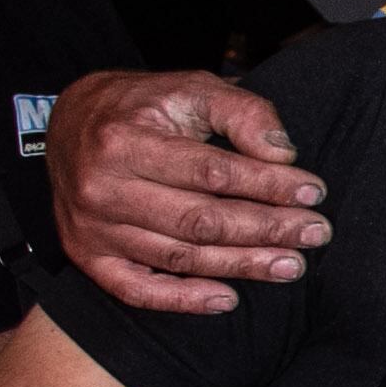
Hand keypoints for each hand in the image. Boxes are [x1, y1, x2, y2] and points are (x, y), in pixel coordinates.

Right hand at [47, 69, 329, 313]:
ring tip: (292, 264)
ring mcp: (91, 227)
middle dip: (267, 228)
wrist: (69, 123)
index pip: (211, 172)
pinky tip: (228, 299)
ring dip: (242, 265)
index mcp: (124, 141)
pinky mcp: (88, 255)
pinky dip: (183, 299)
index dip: (268, 184)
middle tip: (316, 233)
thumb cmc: (144, 106)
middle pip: (200, 220)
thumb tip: (282, 152)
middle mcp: (101, 189)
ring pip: (180, 256)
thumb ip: (241, 111)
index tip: (313, 192)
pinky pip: (138, 290)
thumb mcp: (191, 88)